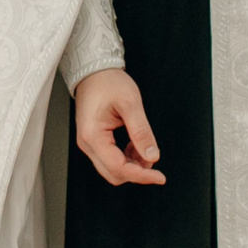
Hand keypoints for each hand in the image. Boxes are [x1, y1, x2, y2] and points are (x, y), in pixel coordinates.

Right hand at [73, 67, 165, 186]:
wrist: (94, 70)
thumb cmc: (107, 82)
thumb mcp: (130, 104)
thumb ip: (141, 132)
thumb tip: (152, 156)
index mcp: (93, 136)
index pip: (119, 168)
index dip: (142, 175)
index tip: (160, 176)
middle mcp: (87, 143)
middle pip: (114, 174)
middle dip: (137, 172)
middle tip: (153, 159)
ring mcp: (89, 143)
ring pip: (112, 169)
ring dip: (132, 165)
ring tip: (144, 147)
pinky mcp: (93, 140)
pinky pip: (110, 159)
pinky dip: (126, 158)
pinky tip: (135, 145)